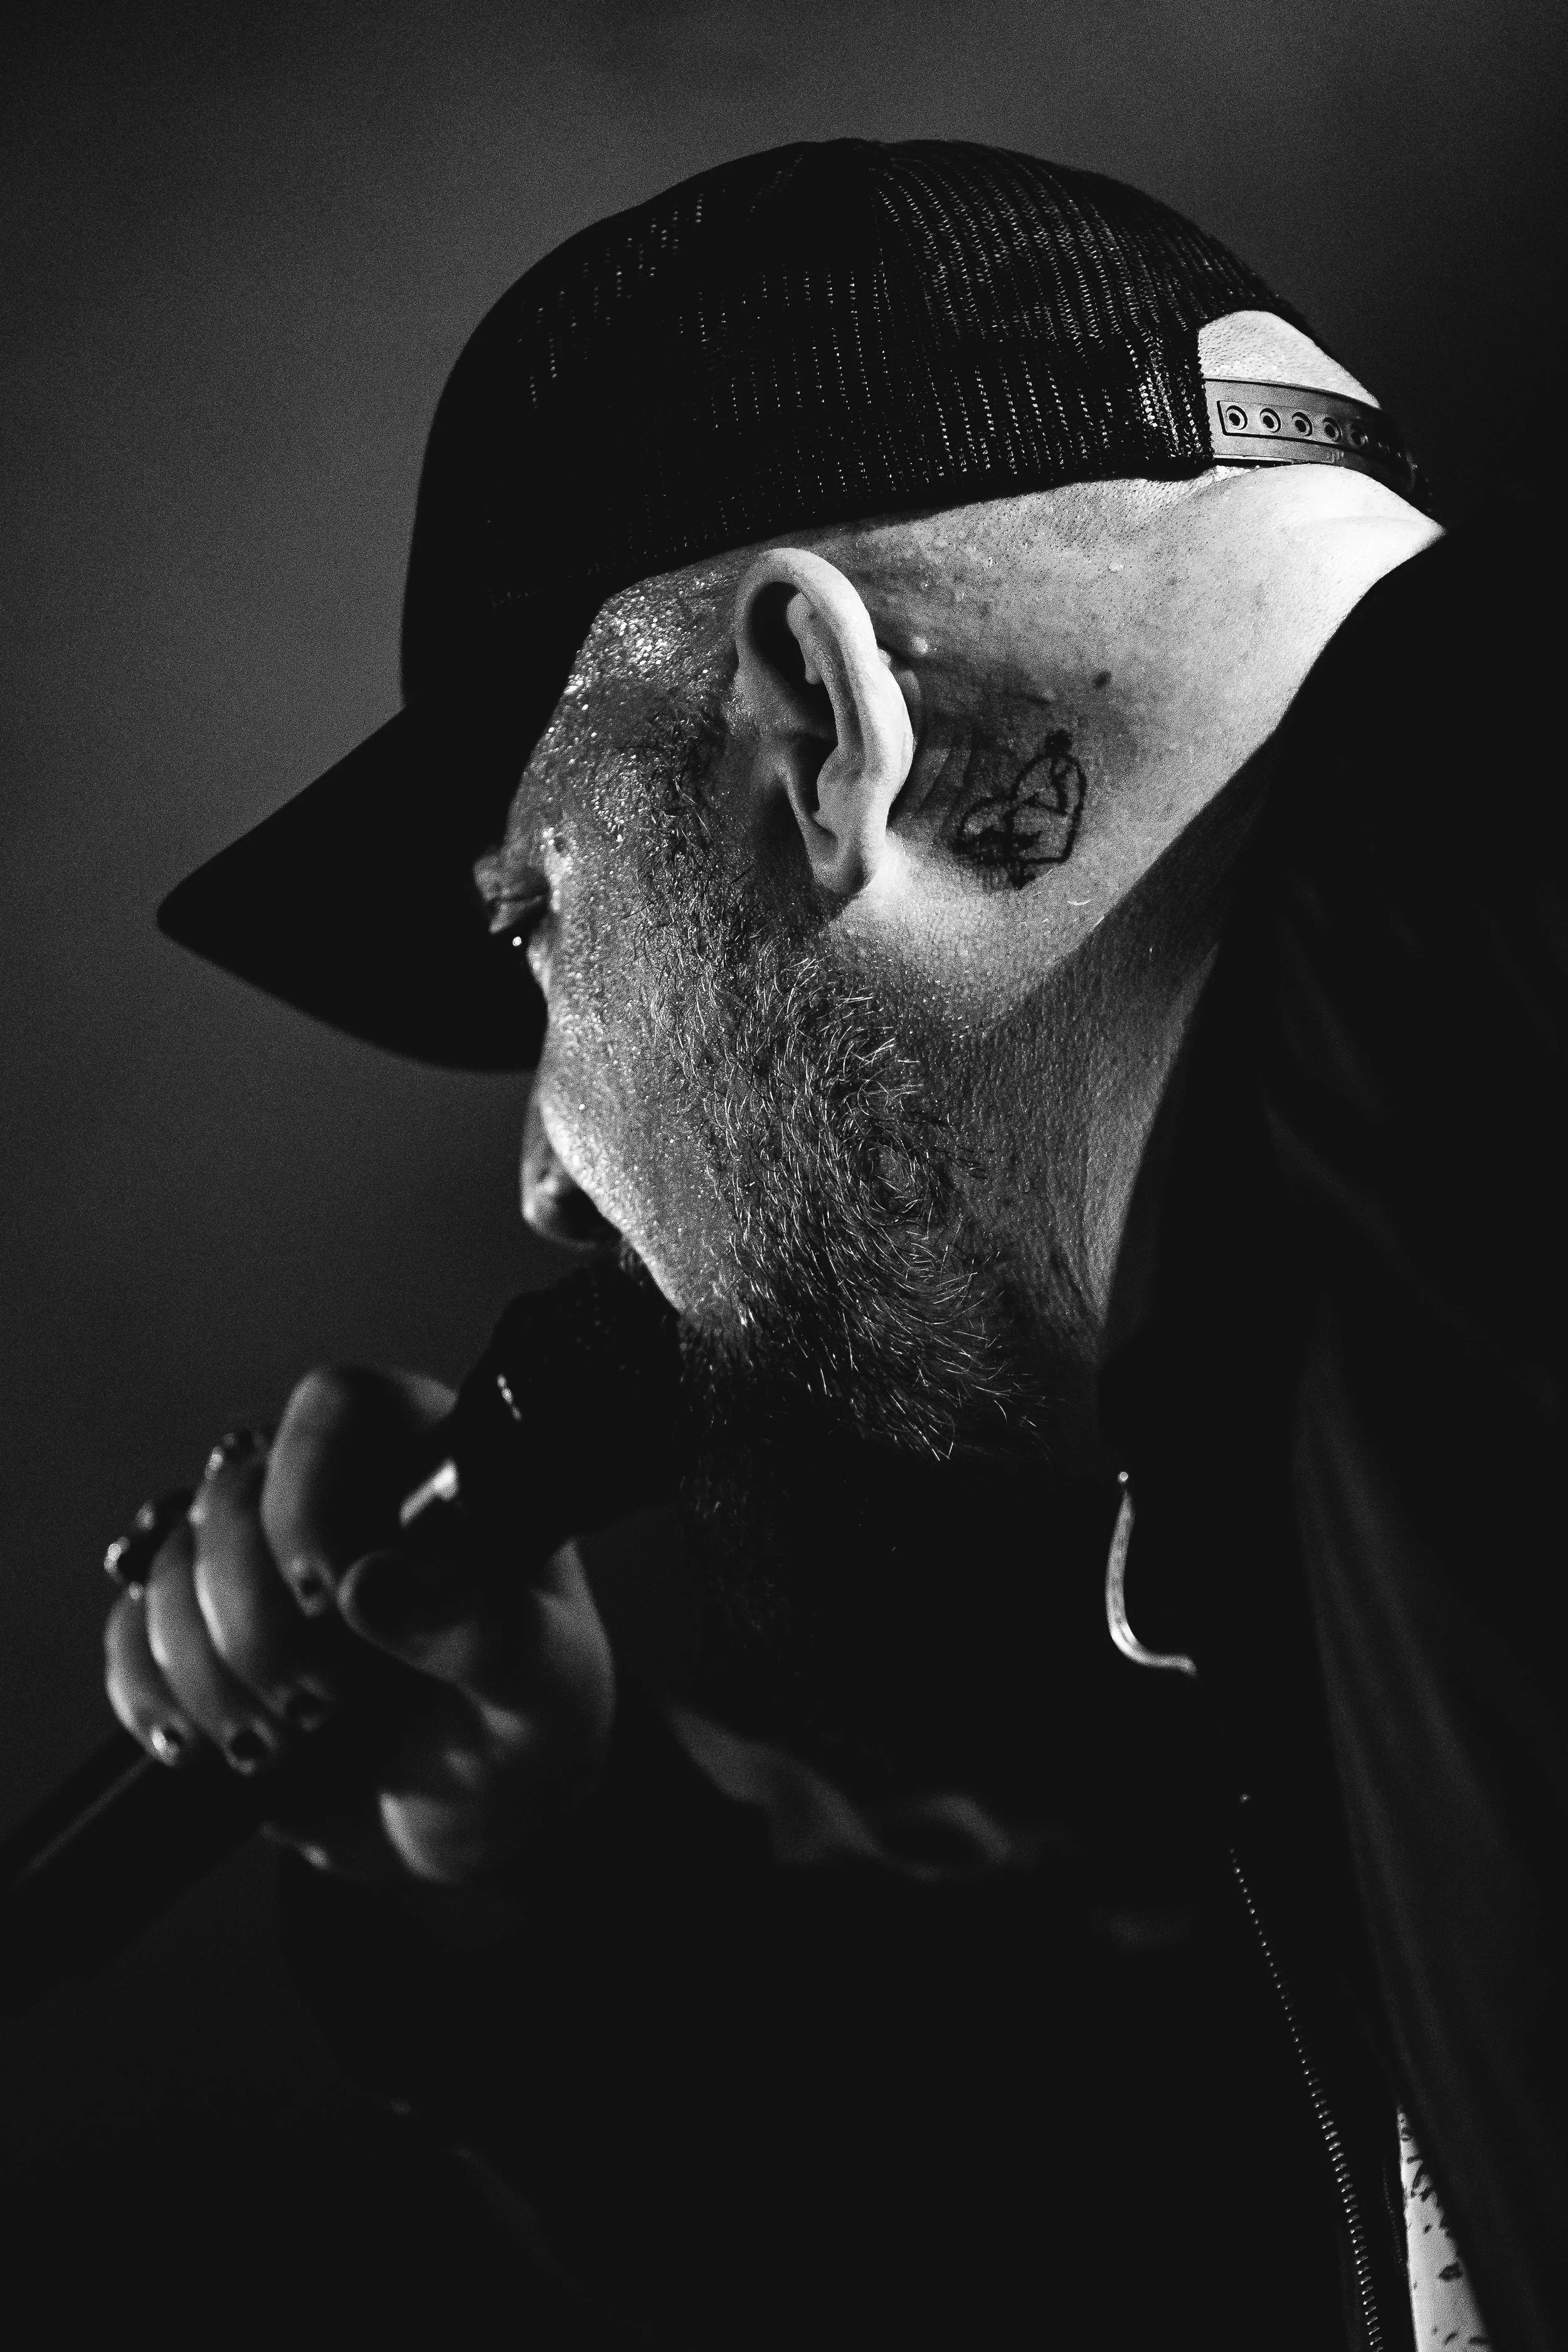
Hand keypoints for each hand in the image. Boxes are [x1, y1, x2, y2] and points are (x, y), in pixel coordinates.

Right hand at [103, 1368, 617, 1891]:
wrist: (470, 1829)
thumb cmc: (528, 1734)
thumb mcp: (543, 1691)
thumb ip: (483, 1632)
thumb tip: (368, 1587)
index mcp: (433, 1469)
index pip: (339, 1407)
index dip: (309, 1489)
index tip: (327, 1591)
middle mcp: (336, 1492)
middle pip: (231, 1493)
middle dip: (256, 1616)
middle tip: (321, 1704)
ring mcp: (256, 1562)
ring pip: (168, 1562)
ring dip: (205, 1666)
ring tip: (279, 1742)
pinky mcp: (200, 1636)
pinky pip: (128, 1631)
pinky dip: (148, 1692)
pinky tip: (200, 1745)